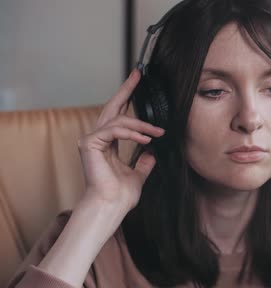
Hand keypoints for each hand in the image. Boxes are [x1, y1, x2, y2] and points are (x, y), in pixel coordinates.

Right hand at [77, 69, 164, 216]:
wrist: (112, 206)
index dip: (127, 97)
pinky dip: (132, 132)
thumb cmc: (121, 195)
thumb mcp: (139, 174)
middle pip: (113, 107)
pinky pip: (114, 129)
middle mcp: (97, 138)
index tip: (138, 81)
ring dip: (141, 124)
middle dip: (127, 89)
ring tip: (157, 132)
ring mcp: (91, 140)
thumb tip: (153, 151)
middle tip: (139, 74)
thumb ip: (144, 161)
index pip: (118, 115)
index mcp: (108, 144)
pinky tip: (146, 138)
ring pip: (119, 120)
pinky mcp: (90, 143)